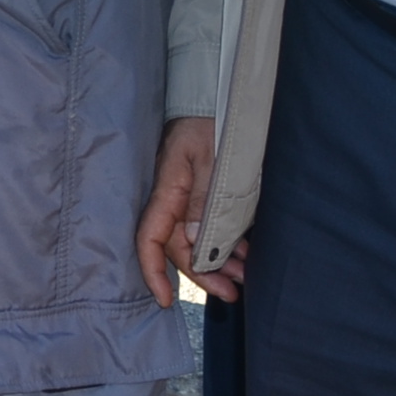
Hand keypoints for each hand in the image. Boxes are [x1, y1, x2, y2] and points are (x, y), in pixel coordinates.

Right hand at [137, 116, 245, 304]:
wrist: (222, 95)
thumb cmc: (214, 122)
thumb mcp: (212, 159)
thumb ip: (204, 200)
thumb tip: (192, 242)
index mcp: (169, 190)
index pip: (150, 238)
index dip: (154, 271)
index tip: (167, 299)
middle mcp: (174, 198)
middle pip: (179, 247)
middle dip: (203, 273)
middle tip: (233, 294)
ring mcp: (189, 195)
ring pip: (197, 240)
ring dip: (219, 261)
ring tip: (246, 277)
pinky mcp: (205, 191)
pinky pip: (210, 225)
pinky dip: (227, 243)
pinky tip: (245, 253)